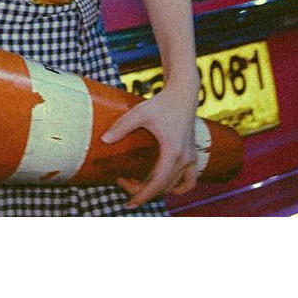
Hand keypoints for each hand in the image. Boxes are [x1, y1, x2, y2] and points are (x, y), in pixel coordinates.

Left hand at [101, 82, 199, 209]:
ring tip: (138, 184)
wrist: (183, 94)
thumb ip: (121, 127)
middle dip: (142, 189)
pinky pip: (189, 180)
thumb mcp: (139, 113)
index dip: (141, 195)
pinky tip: (166, 186)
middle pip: (163, 186)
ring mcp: (191, 159)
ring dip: (157, 189)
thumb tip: (105, 140)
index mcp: (172, 153)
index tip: (128, 204)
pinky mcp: (192, 155)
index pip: (156, 184)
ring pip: (175, 185)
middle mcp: (185, 160)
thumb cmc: (161, 103)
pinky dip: (178, 187)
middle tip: (121, 181)